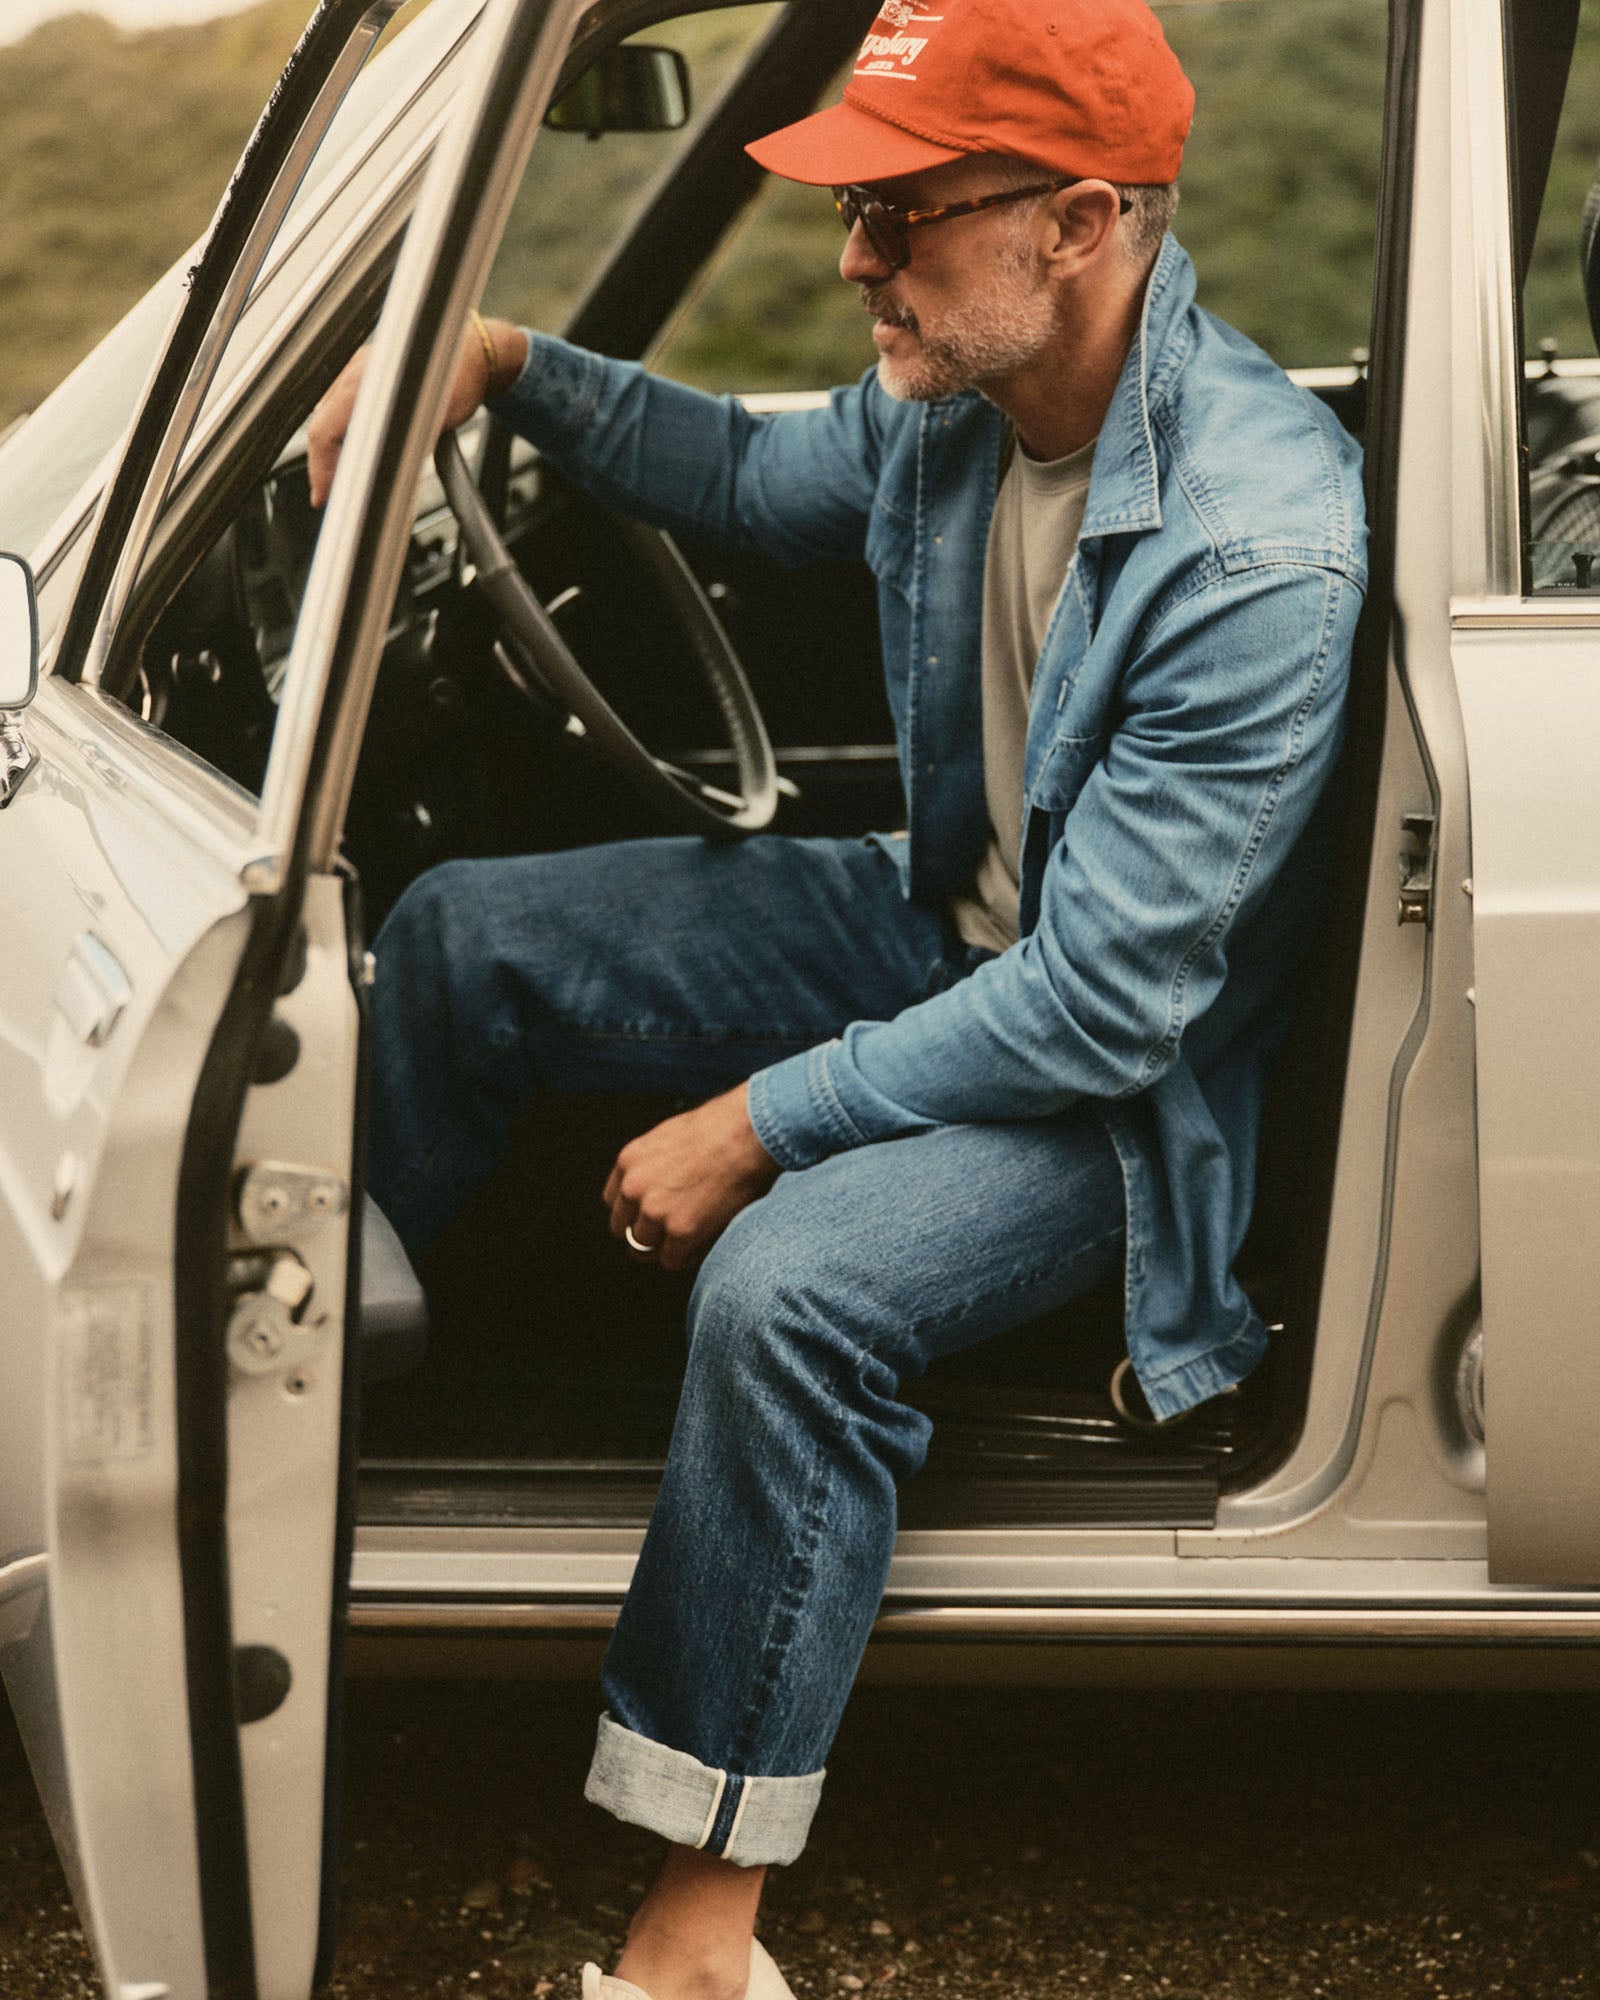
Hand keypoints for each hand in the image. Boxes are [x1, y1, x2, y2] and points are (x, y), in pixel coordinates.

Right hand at [305, 314, 527, 506]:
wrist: (471, 353)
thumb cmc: (457, 384)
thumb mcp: (430, 427)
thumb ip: (397, 453)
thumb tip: (373, 481)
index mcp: (366, 383)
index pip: (325, 432)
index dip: (321, 469)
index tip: (323, 497)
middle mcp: (355, 370)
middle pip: (321, 425)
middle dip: (324, 464)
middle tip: (329, 495)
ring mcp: (355, 366)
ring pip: (328, 415)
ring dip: (332, 448)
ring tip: (342, 477)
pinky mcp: (361, 368)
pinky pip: (339, 404)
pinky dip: (341, 430)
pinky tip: (353, 449)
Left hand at [603, 1084, 780, 1271]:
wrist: (747, 1134)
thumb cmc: (722, 1129)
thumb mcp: (670, 1137)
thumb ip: (654, 1164)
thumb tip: (659, 1186)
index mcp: (629, 1161)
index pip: (615, 1202)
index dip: (634, 1212)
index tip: (649, 1217)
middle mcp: (634, 1188)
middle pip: (625, 1230)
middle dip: (646, 1234)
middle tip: (670, 1233)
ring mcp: (655, 1211)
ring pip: (645, 1249)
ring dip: (666, 1246)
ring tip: (692, 1236)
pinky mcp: (680, 1231)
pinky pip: (672, 1260)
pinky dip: (687, 1256)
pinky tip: (703, 1241)